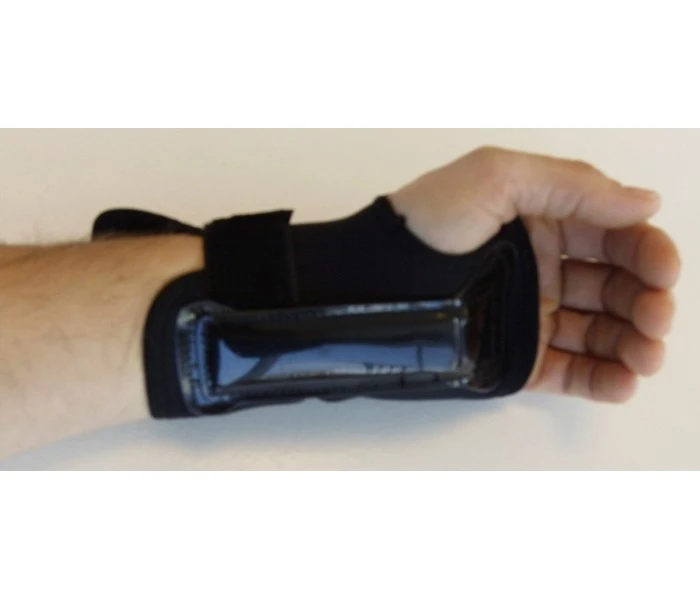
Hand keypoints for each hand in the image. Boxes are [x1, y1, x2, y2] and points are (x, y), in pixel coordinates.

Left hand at [389, 147, 680, 402]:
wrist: (372, 287)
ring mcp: (532, 315)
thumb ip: (573, 185)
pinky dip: (602, 379)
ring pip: (600, 332)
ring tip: (646, 355)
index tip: (663, 271)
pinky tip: (622, 381)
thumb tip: (645, 202)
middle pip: (615, 285)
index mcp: (543, 220)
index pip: (613, 234)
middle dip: (646, 300)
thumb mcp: (497, 176)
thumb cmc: (427, 224)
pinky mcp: (518, 358)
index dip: (646, 251)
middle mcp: (544, 267)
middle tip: (656, 316)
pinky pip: (570, 370)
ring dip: (634, 344)